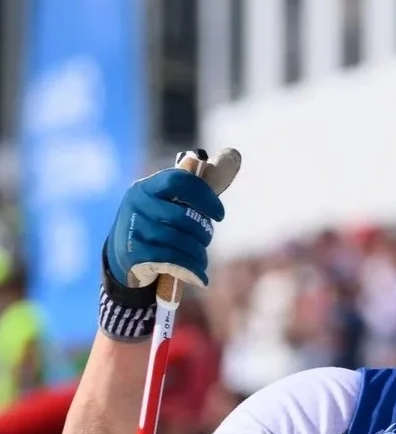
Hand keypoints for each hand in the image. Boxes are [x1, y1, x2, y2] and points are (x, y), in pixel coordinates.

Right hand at [105, 165, 224, 290]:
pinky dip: (191, 270)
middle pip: (182, 217)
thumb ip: (193, 191)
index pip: (178, 182)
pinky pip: (170, 261)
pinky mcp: (134, 253)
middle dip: (203, 233)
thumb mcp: (166, 206)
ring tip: (202, 261)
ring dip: (198, 255)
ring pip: (178, 242)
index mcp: (147, 187)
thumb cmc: (155, 227)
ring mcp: (134, 229)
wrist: (122, 258)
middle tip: (207, 239)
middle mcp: (137, 204)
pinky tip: (200, 277)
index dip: (204, 196)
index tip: (220, 214)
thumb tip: (234, 155)